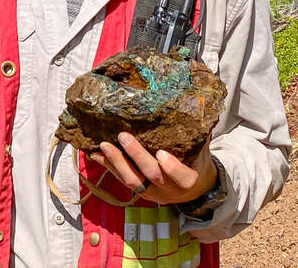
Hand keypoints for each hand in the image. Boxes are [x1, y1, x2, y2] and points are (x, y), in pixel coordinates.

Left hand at [89, 132, 216, 204]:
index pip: (181, 177)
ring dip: (116, 163)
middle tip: (123, 136)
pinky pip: (121, 180)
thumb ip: (197, 135)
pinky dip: (108, 167)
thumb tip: (190, 106)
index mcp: (188, 180)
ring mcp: (152, 192)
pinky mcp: (139, 191)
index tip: (161, 153)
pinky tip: (95, 154)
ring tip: (103, 146)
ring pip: (132, 181)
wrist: (195, 190)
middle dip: (136, 156)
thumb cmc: (197, 163)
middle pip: (152, 176)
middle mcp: (169, 190)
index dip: (171, 167)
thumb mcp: (201, 152)